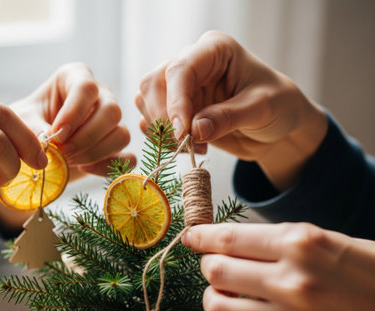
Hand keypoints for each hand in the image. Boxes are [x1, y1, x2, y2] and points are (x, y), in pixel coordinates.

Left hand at [0, 63, 134, 231]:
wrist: (31, 146)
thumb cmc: (26, 125)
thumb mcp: (22, 122)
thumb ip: (34, 128)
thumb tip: (50, 144)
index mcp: (75, 78)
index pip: (88, 87)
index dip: (74, 112)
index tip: (56, 134)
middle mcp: (100, 96)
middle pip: (112, 111)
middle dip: (86, 137)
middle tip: (62, 153)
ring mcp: (111, 123)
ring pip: (121, 135)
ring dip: (95, 152)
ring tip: (69, 161)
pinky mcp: (117, 148)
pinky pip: (128, 158)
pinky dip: (107, 166)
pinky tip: (84, 169)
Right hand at [136, 30, 327, 189]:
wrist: (277, 127)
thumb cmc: (278, 105)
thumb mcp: (262, 108)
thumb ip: (228, 117)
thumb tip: (195, 130)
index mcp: (214, 51)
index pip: (180, 69)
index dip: (175, 101)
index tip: (182, 132)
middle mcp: (192, 65)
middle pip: (154, 84)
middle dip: (164, 118)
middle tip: (187, 142)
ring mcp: (181, 89)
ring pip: (146, 102)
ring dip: (162, 130)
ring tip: (195, 145)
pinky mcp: (177, 111)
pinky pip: (151, 121)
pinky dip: (163, 138)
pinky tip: (191, 146)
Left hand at [182, 222, 374, 310]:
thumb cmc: (366, 270)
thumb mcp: (323, 240)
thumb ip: (273, 243)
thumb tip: (222, 246)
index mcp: (300, 243)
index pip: (227, 238)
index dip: (200, 236)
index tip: (190, 237)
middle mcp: (294, 281)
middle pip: (216, 271)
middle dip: (209, 267)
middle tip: (218, 269)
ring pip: (217, 309)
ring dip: (212, 300)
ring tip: (224, 298)